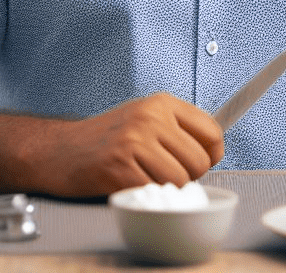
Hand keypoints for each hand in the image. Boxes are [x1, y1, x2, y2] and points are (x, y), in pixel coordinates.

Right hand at [40, 94, 223, 197]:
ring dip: (170, 189)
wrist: (59, 149)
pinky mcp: (117, 168)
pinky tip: (134, 185)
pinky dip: (147, 195)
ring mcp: (133, 142)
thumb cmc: (107, 136)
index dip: (213, 153)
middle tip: (173, 176)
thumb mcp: (146, 116)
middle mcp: (151, 118)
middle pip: (198, 160)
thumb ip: (178, 127)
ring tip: (153, 180)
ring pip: (179, 179)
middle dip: (191, 176)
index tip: (206, 161)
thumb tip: (213, 150)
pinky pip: (152, 191)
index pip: (211, 130)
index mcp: (162, 103)